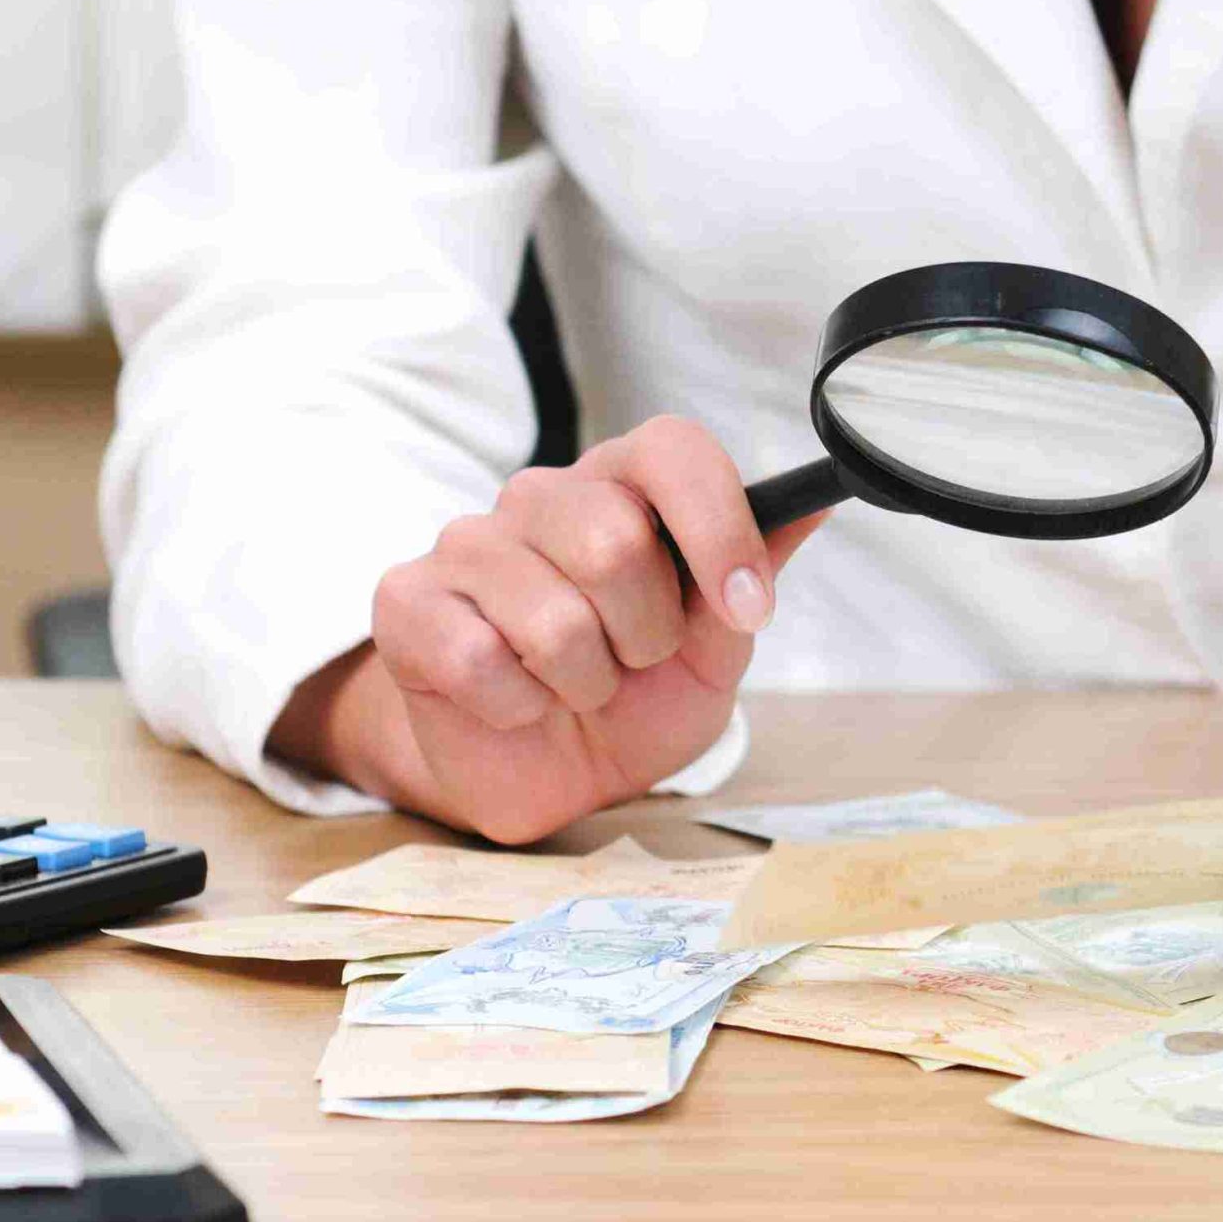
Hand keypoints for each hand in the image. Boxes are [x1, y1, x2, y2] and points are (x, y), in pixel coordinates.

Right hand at [272, 416, 825, 843]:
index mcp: (620, 488)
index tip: (747, 608)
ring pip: (552, 618)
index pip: (670, 449)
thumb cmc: (629, 699)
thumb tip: (815, 498)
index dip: (718, 528)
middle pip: (614, 540)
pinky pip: (479, 660)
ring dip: (584, 683)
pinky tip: (514, 704)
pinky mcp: (407, 602)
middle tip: (631, 662)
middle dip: (646, 635)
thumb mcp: (712, 651)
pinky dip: (517, 708)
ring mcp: (464, 545)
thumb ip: (753, 574)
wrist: (543, 772)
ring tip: (572, 688)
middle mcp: (538, 498)